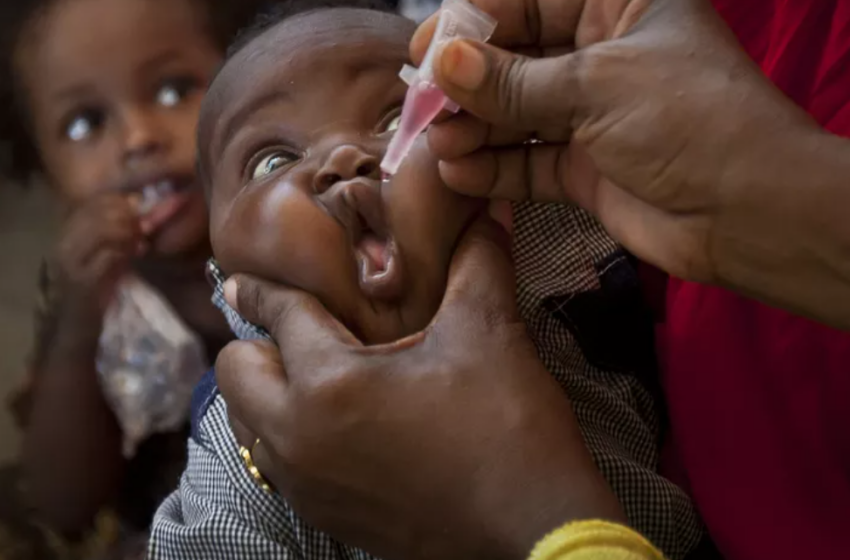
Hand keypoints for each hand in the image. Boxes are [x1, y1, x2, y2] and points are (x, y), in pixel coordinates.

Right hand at [51, 192, 145, 321]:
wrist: (73, 329)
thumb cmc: (92, 293)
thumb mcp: (105, 258)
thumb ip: (117, 236)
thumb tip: (141, 212)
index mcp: (66, 234)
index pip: (93, 202)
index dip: (120, 201)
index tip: (140, 211)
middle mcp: (63, 243)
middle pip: (98, 212)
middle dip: (128, 216)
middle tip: (144, 229)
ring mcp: (69, 262)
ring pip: (102, 230)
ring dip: (128, 233)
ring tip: (140, 243)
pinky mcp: (81, 281)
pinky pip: (108, 255)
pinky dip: (127, 252)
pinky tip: (137, 255)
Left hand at [218, 214, 623, 559]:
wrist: (532, 530)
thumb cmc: (507, 430)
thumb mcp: (490, 334)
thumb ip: (477, 261)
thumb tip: (485, 210)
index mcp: (329, 384)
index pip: (279, 315)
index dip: (264, 288)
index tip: (241, 279)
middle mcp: (298, 437)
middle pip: (235, 373)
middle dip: (258, 342)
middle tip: (301, 329)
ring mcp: (306, 484)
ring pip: (246, 423)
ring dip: (267, 391)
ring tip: (314, 373)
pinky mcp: (324, 515)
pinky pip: (275, 462)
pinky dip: (287, 433)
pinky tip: (335, 423)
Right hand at [413, 0, 820, 283]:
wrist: (747, 213)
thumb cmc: (690, 122)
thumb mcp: (594, 86)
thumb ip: (513, 81)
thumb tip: (444, 63)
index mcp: (619, 5)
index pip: (528, 1)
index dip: (473, 23)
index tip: (426, 51)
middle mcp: (602, 55)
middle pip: (515, 60)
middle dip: (468, 84)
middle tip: (425, 108)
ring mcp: (593, 115)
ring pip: (516, 115)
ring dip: (475, 129)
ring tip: (439, 145)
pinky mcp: (586, 168)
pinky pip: (528, 163)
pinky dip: (494, 169)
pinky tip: (460, 174)